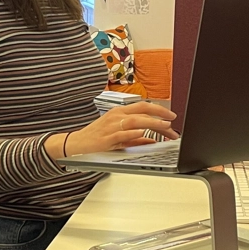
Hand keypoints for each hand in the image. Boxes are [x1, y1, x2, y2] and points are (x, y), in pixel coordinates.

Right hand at [61, 102, 178, 156]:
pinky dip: (134, 133)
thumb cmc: (96, 138)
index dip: (158, 109)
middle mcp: (116, 115)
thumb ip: (135, 136)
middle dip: (160, 114)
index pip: (142, 106)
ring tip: (165, 127)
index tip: (171, 115)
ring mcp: (111, 126)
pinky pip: (123, 134)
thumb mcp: (117, 134)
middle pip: (141, 110)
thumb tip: (152, 139)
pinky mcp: (107, 138)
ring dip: (152, 123)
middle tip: (172, 121)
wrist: (76, 144)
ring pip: (135, 120)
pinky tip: (144, 133)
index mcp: (118, 112)